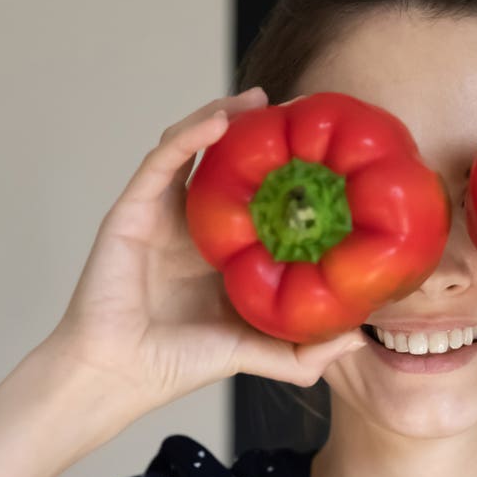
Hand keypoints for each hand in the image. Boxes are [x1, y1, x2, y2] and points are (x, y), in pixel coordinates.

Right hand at [40, 88, 368, 412]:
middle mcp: (192, 224)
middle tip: (295, 109)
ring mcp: (161, 213)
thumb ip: (302, 351)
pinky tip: (221, 122)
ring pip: (192, 146)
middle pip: (224, 159)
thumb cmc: (177, 364)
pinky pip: (163, 160)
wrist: (119, 374)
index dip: (284, 168)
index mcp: (220, 249)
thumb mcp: (256, 353)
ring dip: (222, 115)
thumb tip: (357, 339)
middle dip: (256, 129)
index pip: (255, 193)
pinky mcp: (134, 209)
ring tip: (259, 102)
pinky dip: (191, 135)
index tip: (324, 150)